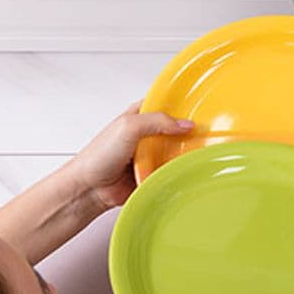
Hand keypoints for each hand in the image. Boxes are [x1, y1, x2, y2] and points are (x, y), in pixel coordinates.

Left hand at [62, 102, 192, 215]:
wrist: (90, 189)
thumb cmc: (98, 157)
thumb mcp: (128, 126)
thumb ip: (157, 121)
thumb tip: (184, 124)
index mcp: (138, 116)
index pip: (165, 104)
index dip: (181, 106)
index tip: (199, 108)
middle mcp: (145, 134)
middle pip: (175, 129)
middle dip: (187, 133)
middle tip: (203, 134)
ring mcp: (150, 155)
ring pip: (176, 151)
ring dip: (182, 154)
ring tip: (195, 154)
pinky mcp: (153, 173)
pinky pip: (172, 171)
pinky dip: (177, 172)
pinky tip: (183, 171)